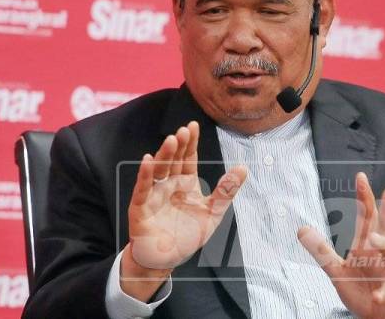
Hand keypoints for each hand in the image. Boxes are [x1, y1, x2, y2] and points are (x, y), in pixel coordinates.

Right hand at [121, 121, 246, 300]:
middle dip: (178, 145)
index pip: (188, 158)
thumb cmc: (187, 235)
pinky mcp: (141, 207)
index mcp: (186, 182)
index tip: (193, 125)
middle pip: (174, 160)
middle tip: (183, 130)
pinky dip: (145, 175)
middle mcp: (169, 184)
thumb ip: (226, 191)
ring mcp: (154, 194)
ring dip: (164, 155)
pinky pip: (143, 189)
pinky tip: (148, 160)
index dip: (191, 142)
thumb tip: (243, 168)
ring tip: (171, 140)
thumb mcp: (213, 213)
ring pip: (159, 170)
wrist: (166, 259)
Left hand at [298, 173, 384, 318]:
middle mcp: (381, 257)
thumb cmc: (366, 291)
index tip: (360, 176)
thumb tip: (301, 228)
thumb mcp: (338, 271)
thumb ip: (321, 251)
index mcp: (367, 248)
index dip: (363, 197)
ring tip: (374, 237)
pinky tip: (377, 295)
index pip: (366, 218)